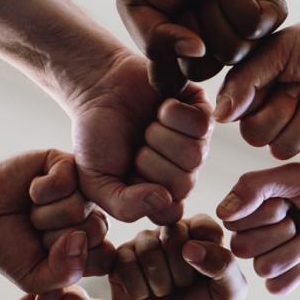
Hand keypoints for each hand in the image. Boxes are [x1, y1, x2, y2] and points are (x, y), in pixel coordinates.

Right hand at [0, 150, 113, 292]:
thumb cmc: (7, 248)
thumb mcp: (34, 277)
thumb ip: (64, 273)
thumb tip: (81, 239)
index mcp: (91, 243)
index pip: (106, 258)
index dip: (71, 262)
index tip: (46, 256)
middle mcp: (91, 214)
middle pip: (96, 230)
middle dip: (55, 237)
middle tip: (36, 230)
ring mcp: (81, 188)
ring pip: (78, 208)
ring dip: (43, 215)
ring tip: (31, 212)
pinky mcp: (65, 163)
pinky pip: (65, 180)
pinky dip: (39, 191)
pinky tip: (31, 190)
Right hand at [68, 52, 211, 223]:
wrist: (99, 88)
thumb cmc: (97, 136)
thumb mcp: (95, 182)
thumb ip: (123, 205)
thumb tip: (164, 199)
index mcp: (162, 194)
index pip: (170, 212)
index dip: (144, 192)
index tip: (126, 173)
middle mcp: (184, 173)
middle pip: (183, 185)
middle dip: (150, 161)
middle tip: (136, 145)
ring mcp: (197, 144)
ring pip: (194, 155)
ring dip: (160, 136)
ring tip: (147, 126)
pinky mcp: (203, 114)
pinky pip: (200, 124)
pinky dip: (172, 113)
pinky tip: (160, 108)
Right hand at [109, 215, 246, 299]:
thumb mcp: (230, 293)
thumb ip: (224, 264)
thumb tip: (190, 247)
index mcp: (201, 233)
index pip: (202, 224)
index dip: (204, 254)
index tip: (206, 276)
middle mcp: (171, 232)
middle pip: (172, 233)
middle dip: (181, 270)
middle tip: (183, 287)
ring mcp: (143, 245)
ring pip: (147, 247)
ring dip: (160, 281)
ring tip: (165, 293)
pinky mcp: (120, 261)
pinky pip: (125, 262)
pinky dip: (138, 288)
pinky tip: (145, 296)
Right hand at [118, 0, 285, 94]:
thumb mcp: (136, 3)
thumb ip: (150, 40)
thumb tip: (193, 52)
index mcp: (182, 53)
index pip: (172, 83)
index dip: (165, 59)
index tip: (160, 24)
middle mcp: (214, 49)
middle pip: (202, 71)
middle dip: (190, 31)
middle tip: (189, 1)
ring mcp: (245, 35)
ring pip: (232, 53)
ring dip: (215, 15)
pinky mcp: (271, 14)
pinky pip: (256, 29)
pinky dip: (239, 3)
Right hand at [214, 8, 299, 160]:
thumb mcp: (275, 54)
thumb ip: (243, 84)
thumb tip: (218, 117)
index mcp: (252, 96)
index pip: (244, 125)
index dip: (267, 108)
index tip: (286, 79)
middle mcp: (269, 117)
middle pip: (261, 141)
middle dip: (287, 112)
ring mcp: (295, 131)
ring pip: (286, 150)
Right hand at [217, 164, 299, 294]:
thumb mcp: (298, 177)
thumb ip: (256, 186)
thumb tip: (221, 213)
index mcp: (257, 202)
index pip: (232, 219)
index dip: (260, 214)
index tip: (288, 201)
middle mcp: (261, 228)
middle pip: (242, 246)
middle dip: (278, 233)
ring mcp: (275, 253)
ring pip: (260, 267)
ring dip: (292, 252)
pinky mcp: (292, 276)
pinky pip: (275, 287)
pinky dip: (296, 273)